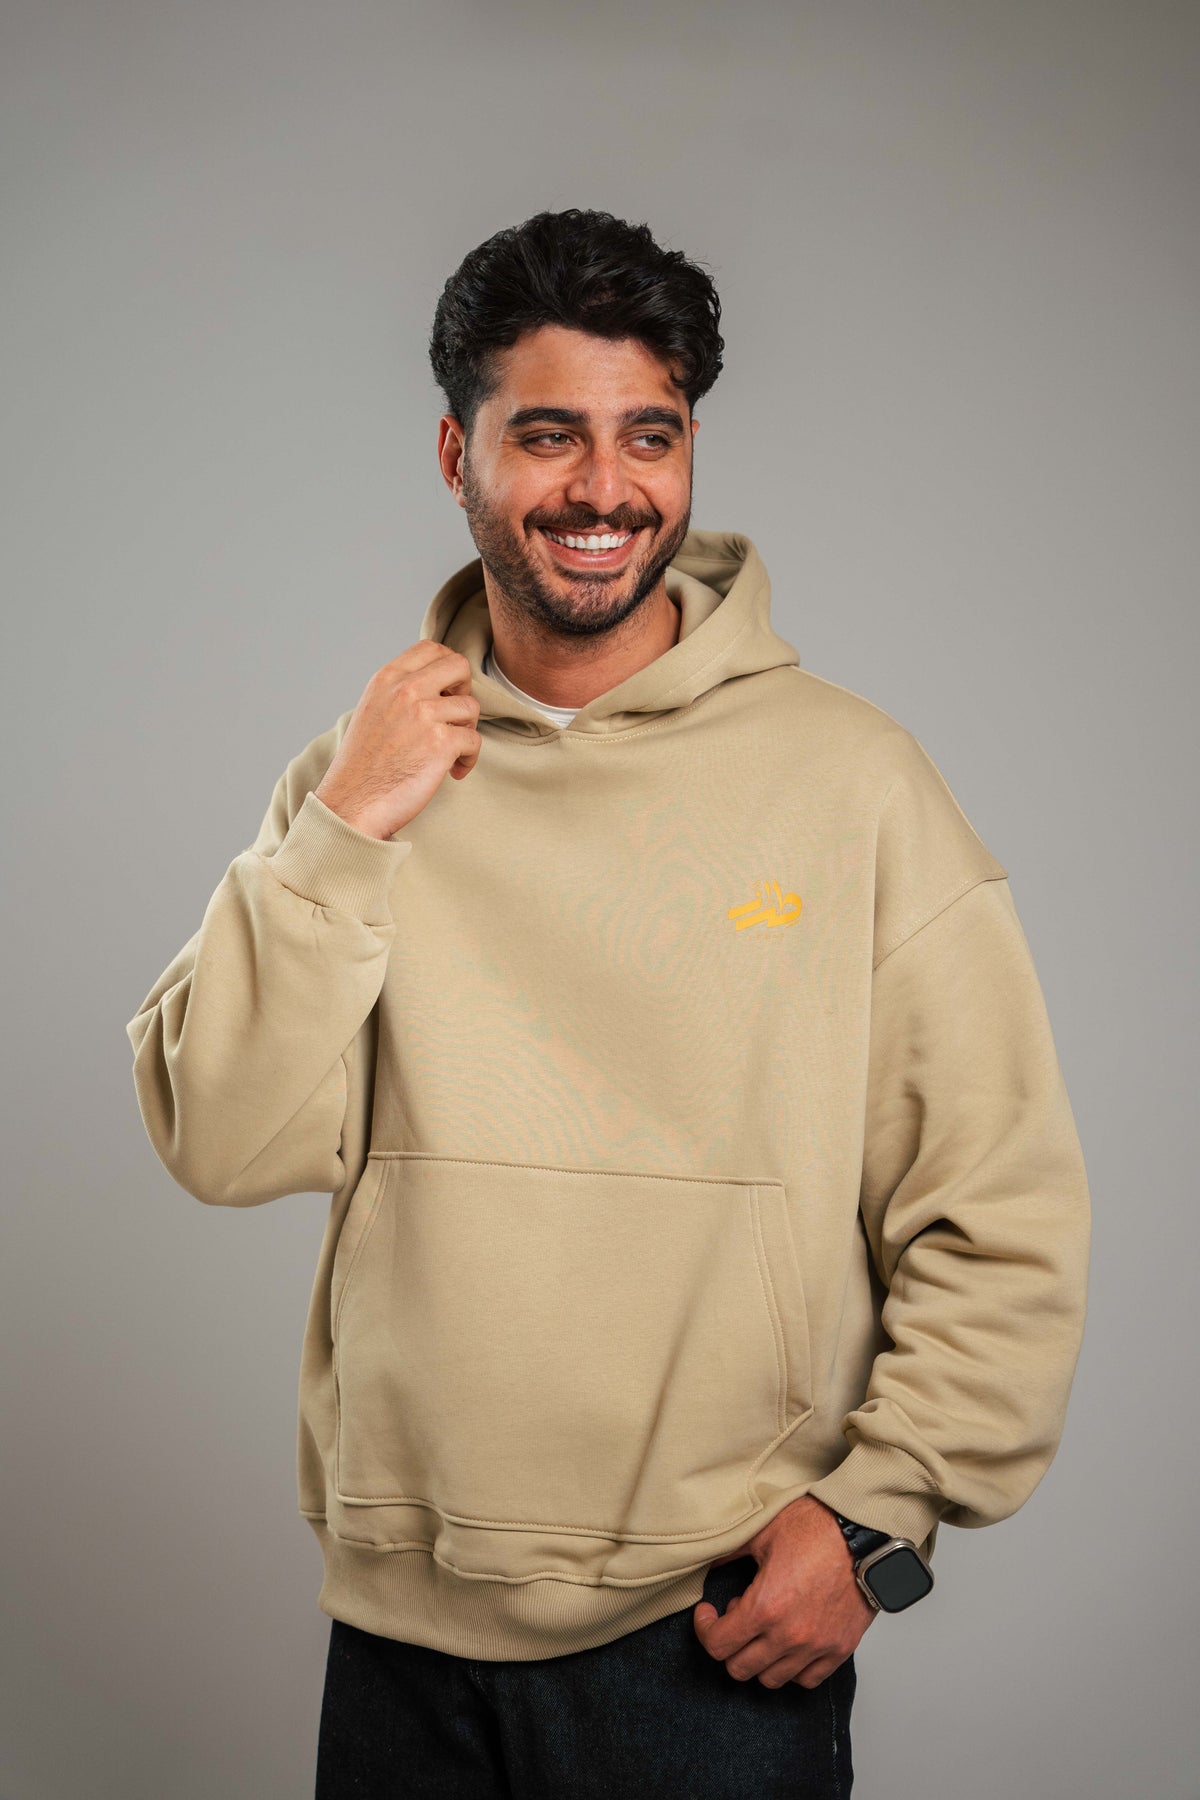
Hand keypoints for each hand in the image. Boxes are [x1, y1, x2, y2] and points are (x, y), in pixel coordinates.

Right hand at [314, 642, 481, 840]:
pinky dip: (468, 759)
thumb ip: (399, 692)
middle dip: (464, 691)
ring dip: (466, 731)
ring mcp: (424, 715)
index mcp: (386, 679)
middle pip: (459, 666)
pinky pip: (474, 741)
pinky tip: (453, 771)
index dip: (447, 669)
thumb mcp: (372, 711)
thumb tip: (438, 685)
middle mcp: (405, 690)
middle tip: (454, 718)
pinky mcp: (441, 743)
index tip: (445, 693)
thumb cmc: (362, 765)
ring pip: (471, 707)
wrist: (352, 803)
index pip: (431, 648)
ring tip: (450, 752)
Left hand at [693, 1495, 876, 1688]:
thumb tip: (708, 1565)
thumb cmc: (817, 1527)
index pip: (718, 1645)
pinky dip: (792, 1667)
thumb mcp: (761, 1532)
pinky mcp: (839, 1649)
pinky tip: (789, 1641)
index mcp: (765, 1607)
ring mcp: (816, 1647)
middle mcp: (789, 1635)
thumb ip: (728, 1553)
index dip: (704, 1630)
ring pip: (771, 1679)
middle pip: (739, 1668)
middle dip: (729, 1644)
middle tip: (737, 1617)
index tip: (708, 1614)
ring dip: (759, 1657)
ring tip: (765, 1626)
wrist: (864, 1532)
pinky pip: (807, 1680)